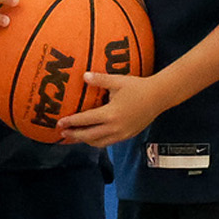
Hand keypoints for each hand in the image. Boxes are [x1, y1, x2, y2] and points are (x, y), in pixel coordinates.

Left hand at [56, 71, 170, 146]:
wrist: (159, 97)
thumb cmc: (138, 87)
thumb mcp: (117, 81)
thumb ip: (99, 79)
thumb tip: (83, 75)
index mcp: (111, 114)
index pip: (86, 120)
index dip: (71, 122)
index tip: (59, 123)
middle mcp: (115, 127)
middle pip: (89, 135)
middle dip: (74, 135)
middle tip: (61, 133)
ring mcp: (122, 134)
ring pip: (98, 142)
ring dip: (84, 140)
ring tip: (73, 137)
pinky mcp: (127, 136)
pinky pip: (108, 142)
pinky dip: (96, 141)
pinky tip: (91, 137)